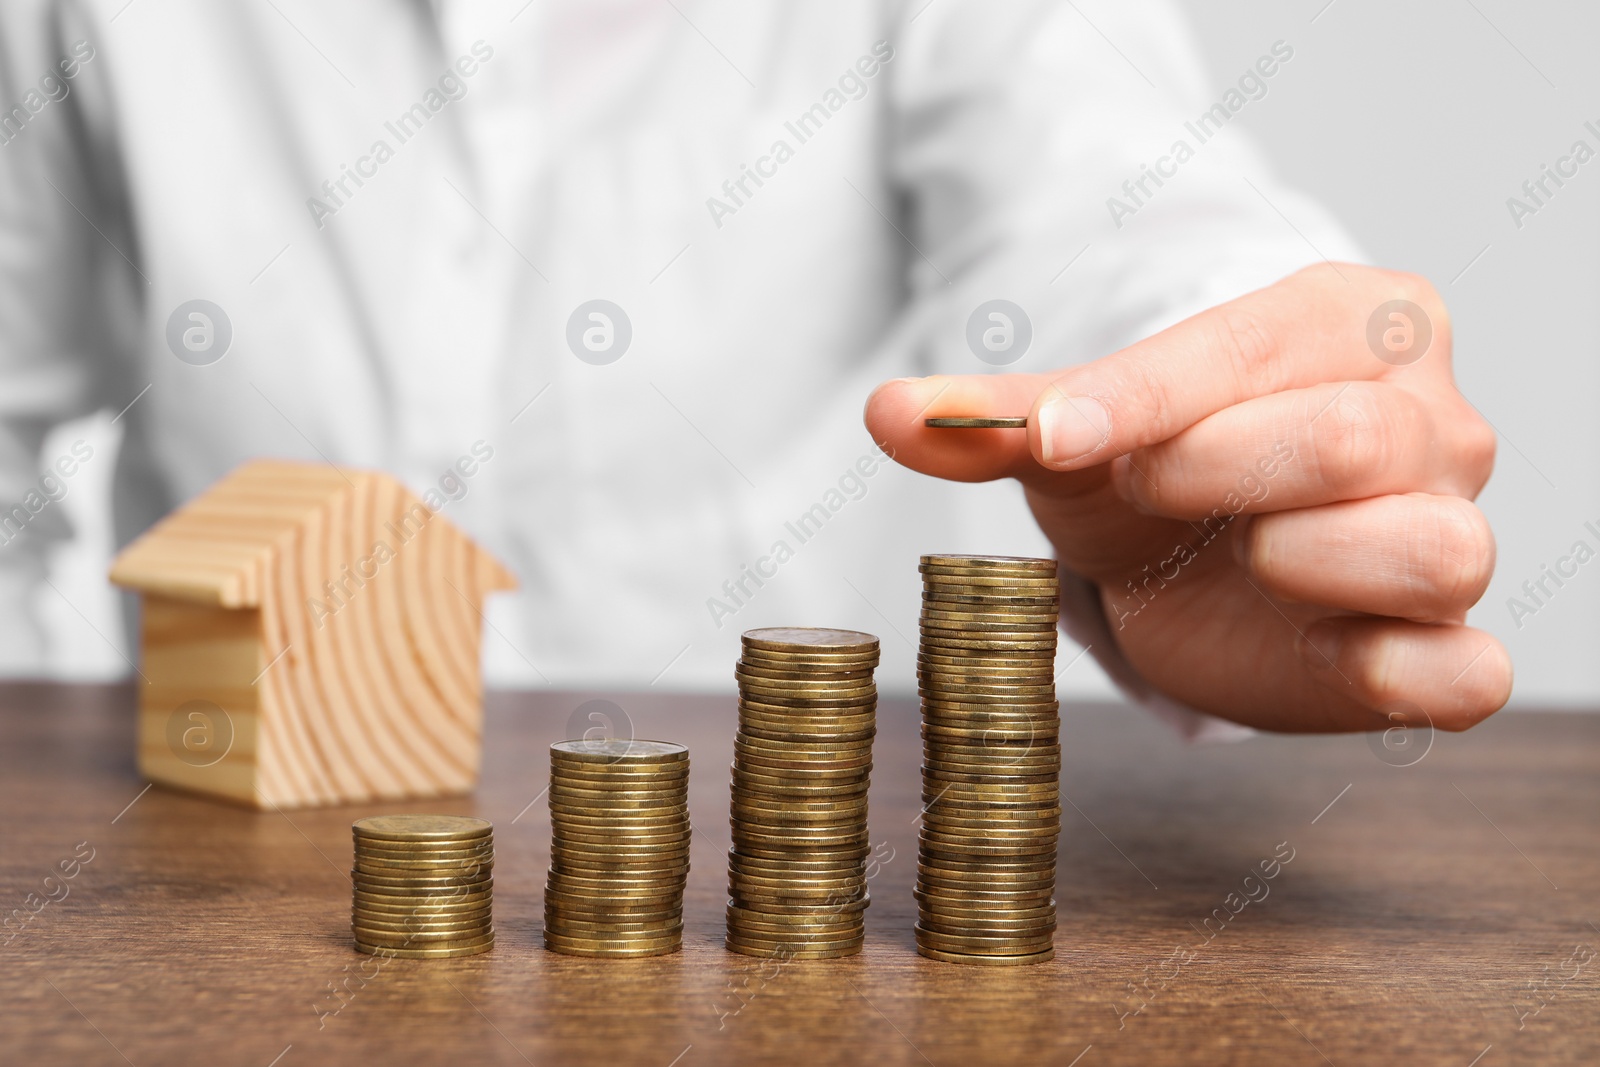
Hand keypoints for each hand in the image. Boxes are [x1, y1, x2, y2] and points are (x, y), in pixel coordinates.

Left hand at [865, 264, 1510, 731]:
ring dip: (1317, 562)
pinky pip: (1468, 674)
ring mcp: (1450, 531)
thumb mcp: (1073, 436)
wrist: (1199, 560)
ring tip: (1251, 557)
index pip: (1256, 347)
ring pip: (1435, 548)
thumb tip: (889, 409)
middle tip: (1145, 490)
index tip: (1054, 438)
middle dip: (1224, 468)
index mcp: (1348, 323)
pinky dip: (1398, 674)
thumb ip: (992, 420)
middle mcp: (1428, 418)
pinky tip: (1324, 655)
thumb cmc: (1152, 476)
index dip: (1146, 398)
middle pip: (1360, 437)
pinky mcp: (1443, 648)